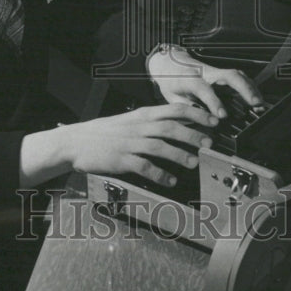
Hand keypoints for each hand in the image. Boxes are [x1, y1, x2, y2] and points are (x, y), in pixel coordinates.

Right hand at [59, 104, 218, 187]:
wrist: (76, 141)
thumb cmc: (106, 133)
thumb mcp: (131, 121)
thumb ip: (152, 123)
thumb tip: (180, 126)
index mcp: (143, 115)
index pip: (174, 109)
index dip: (196, 114)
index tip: (213, 120)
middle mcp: (138, 126)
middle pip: (171, 127)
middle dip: (193, 134)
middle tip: (209, 143)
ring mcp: (129, 143)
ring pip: (159, 146)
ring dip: (179, 154)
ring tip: (193, 162)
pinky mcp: (121, 160)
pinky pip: (144, 166)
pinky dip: (159, 174)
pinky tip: (170, 181)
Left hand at [147, 45, 262, 117]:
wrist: (169, 64)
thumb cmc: (171, 83)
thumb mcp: (172, 98)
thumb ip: (187, 110)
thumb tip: (201, 123)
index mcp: (190, 79)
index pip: (204, 89)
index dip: (214, 102)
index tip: (222, 116)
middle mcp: (206, 72)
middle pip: (229, 75)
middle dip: (244, 89)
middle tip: (255, 104)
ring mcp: (216, 71)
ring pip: (237, 75)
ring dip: (251, 88)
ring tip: (260, 104)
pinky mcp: (222, 74)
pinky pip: (239, 77)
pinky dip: (250, 87)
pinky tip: (256, 99)